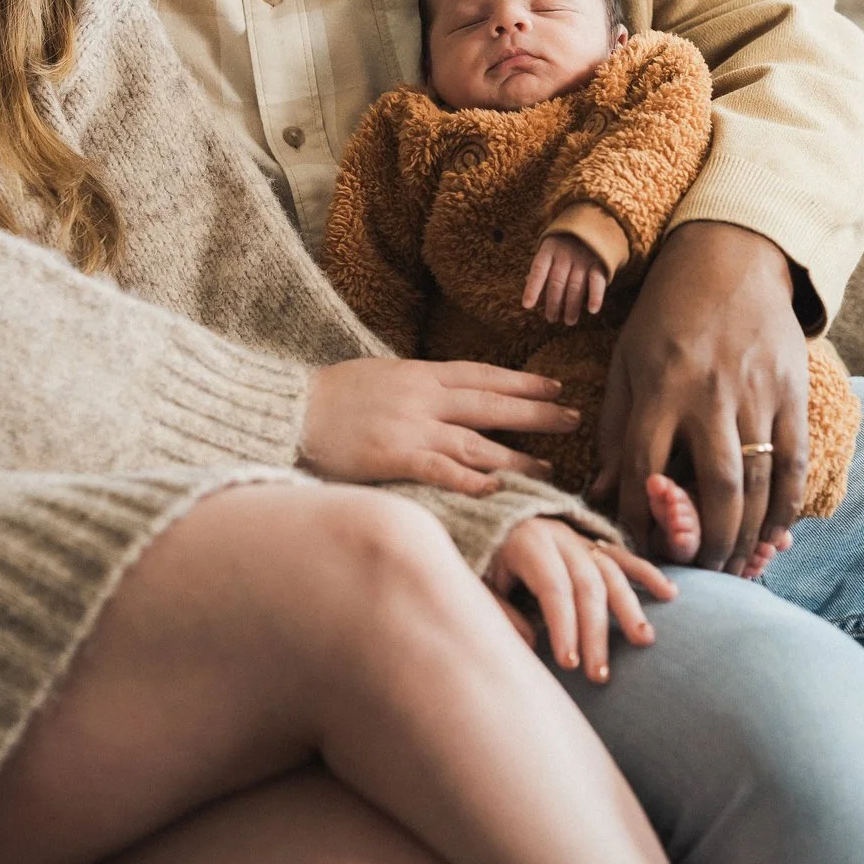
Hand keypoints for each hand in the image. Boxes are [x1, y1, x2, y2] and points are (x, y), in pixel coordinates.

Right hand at [300, 359, 578, 497]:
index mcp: (420, 374)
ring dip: (516, 456)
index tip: (553, 386)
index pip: (483, 375)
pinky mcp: (395, 457)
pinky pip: (442, 470)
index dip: (521, 382)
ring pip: (477, 441)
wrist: (290, 410)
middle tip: (573, 418)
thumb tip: (444, 393)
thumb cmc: (330, 397)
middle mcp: (424, 398)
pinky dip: (471, 479)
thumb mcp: (380, 376)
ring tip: (549, 468)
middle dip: (536, 413)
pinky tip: (498, 489)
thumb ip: (416, 387)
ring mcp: (411, 427)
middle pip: (492, 405)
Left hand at [485, 517, 675, 683]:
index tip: (568, 664)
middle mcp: (559, 536)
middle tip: (599, 674)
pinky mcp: (592, 542)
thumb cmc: (478, 560)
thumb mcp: (477, 584)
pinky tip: (667, 594)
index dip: (563, 626)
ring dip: (628, 608)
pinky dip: (647, 574)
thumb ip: (500, 612)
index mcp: (527, 541)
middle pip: (586, 584)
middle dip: (595, 631)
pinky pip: (624, 557)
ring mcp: (579, 537)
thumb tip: (532, 644)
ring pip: (610, 572)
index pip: (553, 588)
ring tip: (642, 640)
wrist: (482, 518)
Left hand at [521, 231, 608, 326]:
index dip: (532, 288)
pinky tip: (592, 310)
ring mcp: (583, 258)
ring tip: (569, 321)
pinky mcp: (600, 263)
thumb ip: (541, 269)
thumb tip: (528, 290)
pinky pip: (597, 282)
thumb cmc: (565, 243)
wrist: (595, 223)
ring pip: (575, 286)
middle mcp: (565, 254)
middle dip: (554, 303)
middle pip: (557, 282)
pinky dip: (595, 296)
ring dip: (572, 306)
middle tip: (551, 319)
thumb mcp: (550, 249)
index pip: (538, 270)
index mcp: (549, 249)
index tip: (527, 306)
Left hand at [589, 220, 807, 575]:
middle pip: (715, 488)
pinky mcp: (792, 391)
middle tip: (700, 573)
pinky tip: (774, 536)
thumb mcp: (627, 361)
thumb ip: (617, 429)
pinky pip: (795, 462)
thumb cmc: (666, 313)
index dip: (641, 518)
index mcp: (661, 386)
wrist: (731, 256)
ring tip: (734, 566)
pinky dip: (787, 507)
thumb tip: (602, 494)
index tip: (638, 548)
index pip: (645, 470)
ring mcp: (757, 393)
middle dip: (707, 543)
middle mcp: (711, 393)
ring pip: (760, 483)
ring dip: (747, 535)